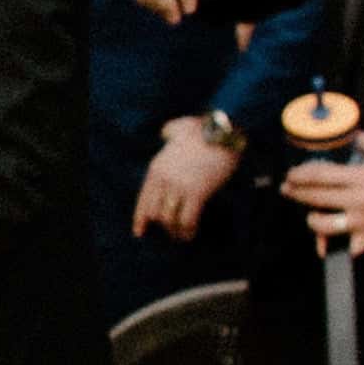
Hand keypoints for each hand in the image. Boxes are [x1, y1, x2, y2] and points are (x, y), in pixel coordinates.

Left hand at [135, 116, 241, 243]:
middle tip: (171, 232)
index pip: (143, 200)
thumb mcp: (179, 128)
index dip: (140, 219)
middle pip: (155, 213)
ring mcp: (180, 186)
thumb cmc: (205, 128)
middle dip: (162, 227)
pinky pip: (187, 219)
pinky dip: (188, 230)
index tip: (140, 232)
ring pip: (170, 219)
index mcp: (156, 168)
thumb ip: (169, 131)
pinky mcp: (197, 192)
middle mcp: (164, 179)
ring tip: (182, 236)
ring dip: (175, 231)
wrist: (223, 130)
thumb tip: (164, 132)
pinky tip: (192, 234)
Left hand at [287, 129, 363, 252]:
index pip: (320, 175)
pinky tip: (328, 246)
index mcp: (360, 177)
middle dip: (296, 193)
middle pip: (316, 197)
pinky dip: (336, 249)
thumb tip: (351, 133)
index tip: (292, 174)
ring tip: (311, 216)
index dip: (300, 174)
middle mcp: (357, 200)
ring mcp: (362, 221)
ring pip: (325, 226)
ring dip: (313, 221)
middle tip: (288, 190)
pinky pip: (347, 249)